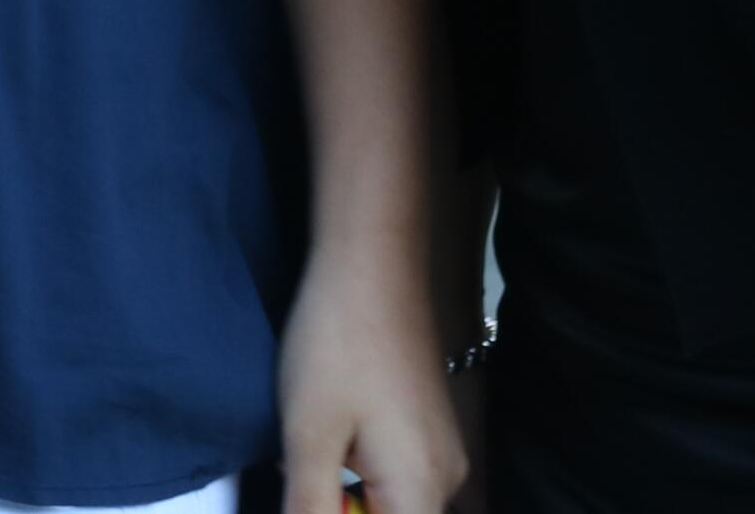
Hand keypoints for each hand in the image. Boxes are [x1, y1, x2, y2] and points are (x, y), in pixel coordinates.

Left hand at [279, 251, 468, 513]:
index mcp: (421, 491)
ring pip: (395, 503)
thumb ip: (310, 506)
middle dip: (344, 509)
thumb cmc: (337, 345)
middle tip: (308, 475)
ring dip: (349, 495)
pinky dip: (362, 475)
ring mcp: (442, 453)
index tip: (313, 498)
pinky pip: (399, 478)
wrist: (374, 265)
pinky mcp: (430, 430)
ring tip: (318, 453)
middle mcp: (446, 480)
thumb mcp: (308, 436)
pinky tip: (332, 439)